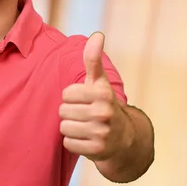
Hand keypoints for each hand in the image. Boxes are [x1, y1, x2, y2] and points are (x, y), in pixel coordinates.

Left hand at [59, 32, 131, 160]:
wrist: (123, 138)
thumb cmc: (103, 104)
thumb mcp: (99, 82)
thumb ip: (93, 59)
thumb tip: (97, 34)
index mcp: (103, 94)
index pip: (65, 94)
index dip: (71, 97)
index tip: (84, 100)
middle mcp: (104, 113)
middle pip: (63, 111)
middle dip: (70, 113)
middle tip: (84, 115)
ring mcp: (102, 133)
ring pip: (64, 127)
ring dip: (70, 128)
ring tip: (84, 126)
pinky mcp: (97, 150)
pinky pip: (68, 143)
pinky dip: (73, 142)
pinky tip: (86, 139)